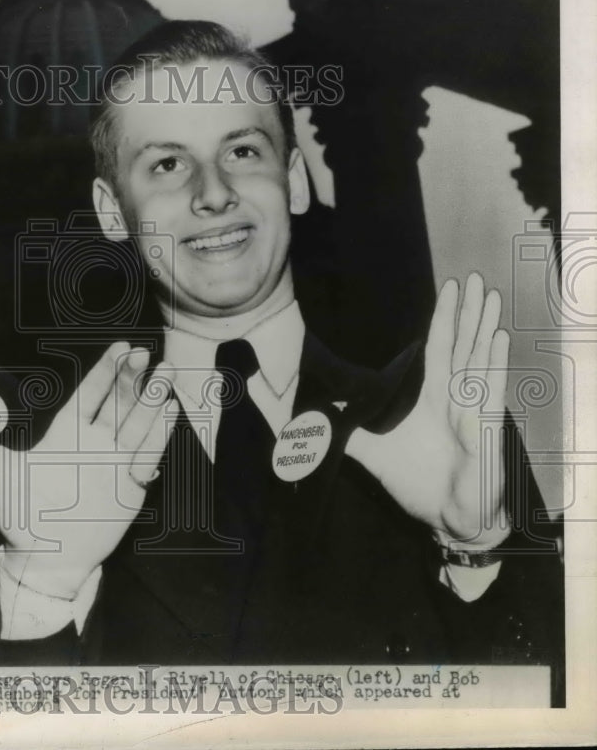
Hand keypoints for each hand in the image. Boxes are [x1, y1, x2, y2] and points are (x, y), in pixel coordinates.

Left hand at [0, 342, 177, 598]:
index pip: (90, 394)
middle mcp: (94, 442)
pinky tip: (171, 410)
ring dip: (153, 398)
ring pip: (138, 422)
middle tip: (146, 354)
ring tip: (167, 372)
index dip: (106, 370)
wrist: (49, 558)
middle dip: (132, 377)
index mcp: (66, 434)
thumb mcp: (3, 480)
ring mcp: (115, 461)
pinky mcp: (132, 484)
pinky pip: (150, 453)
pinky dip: (161, 432)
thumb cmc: (24, 519)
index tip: (122, 347)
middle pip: (118, 401)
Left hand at [346, 273, 509, 548]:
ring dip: (484, 326)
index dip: (441, 320)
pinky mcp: (484, 428)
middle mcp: (454, 397)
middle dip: (467, 312)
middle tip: (472, 277)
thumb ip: (336, 428)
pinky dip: (495, 362)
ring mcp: (472, 410)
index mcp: (429, 397)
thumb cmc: (415, 482)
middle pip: (460, 345)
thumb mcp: (368, 449)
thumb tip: (296, 413)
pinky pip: (490, 390)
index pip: (435, 349)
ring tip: (490, 294)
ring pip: (478, 359)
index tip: (445, 289)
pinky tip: (500, 336)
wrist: (445, 519)